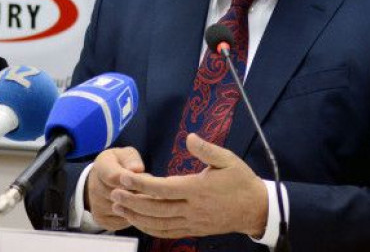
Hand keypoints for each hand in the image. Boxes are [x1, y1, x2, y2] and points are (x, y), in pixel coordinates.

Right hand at [86, 146, 144, 230]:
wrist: (103, 181)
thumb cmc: (120, 165)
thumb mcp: (126, 155)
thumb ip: (131, 159)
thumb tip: (136, 169)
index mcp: (101, 166)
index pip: (114, 176)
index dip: (132, 179)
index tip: (147, 178)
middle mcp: (94, 187)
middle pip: (121, 195)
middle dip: (139, 192)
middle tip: (152, 188)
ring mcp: (96, 206)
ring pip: (123, 210)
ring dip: (138, 205)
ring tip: (145, 196)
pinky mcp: (102, 220)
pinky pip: (123, 221)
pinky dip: (133, 216)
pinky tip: (137, 207)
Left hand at [110, 133, 267, 238]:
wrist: (255, 209)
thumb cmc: (241, 181)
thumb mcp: (228, 159)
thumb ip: (206, 149)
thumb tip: (190, 137)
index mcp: (198, 189)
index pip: (163, 188)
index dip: (141, 184)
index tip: (124, 177)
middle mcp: (193, 208)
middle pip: (156, 208)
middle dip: (132, 201)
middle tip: (114, 194)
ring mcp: (192, 222)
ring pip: (159, 223)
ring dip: (136, 216)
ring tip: (119, 207)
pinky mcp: (193, 230)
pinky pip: (167, 232)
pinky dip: (150, 228)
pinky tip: (138, 221)